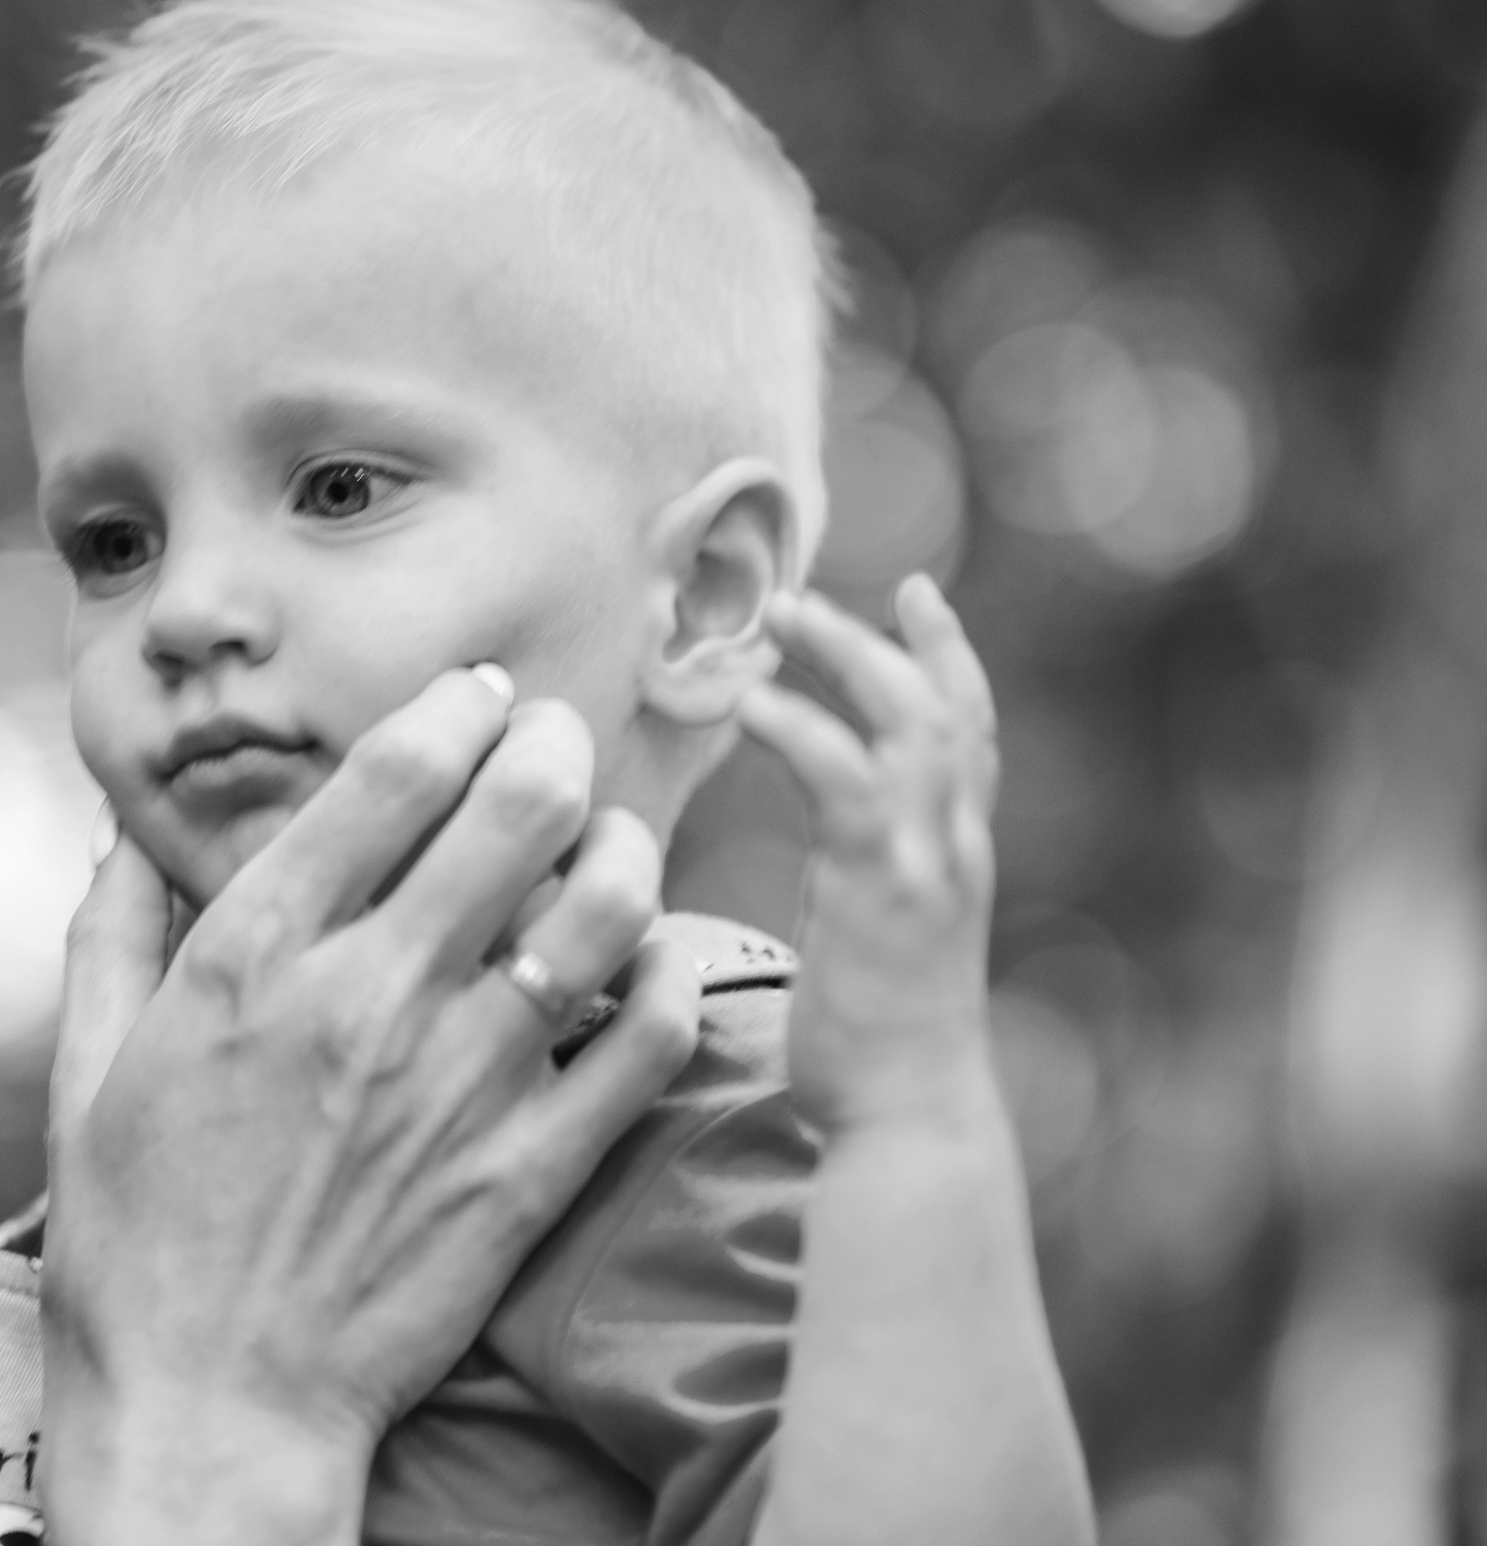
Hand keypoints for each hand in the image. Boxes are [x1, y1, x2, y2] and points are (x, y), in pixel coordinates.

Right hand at [40, 669, 702, 1545]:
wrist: (210, 1410)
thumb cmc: (134, 1245)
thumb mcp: (82, 1075)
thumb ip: (111, 935)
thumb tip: (124, 831)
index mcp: (254, 957)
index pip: (391, 771)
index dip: (453, 706)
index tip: (473, 699)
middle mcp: (369, 996)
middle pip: (519, 805)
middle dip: (553, 741)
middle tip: (554, 741)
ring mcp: (461, 1084)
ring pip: (605, 906)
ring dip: (622, 847)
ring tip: (607, 842)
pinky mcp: (528, 1172)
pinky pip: (648, 1040)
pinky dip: (668, 978)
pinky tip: (651, 960)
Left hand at [738, 574, 999, 1135]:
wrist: (911, 1125)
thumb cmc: (879, 1058)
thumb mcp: (885, 951)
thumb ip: (873, 893)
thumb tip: (837, 877)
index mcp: (958, 859)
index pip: (968, 732)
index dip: (946, 655)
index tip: (916, 593)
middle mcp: (957, 848)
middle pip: (944, 706)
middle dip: (886, 637)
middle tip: (810, 594)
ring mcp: (927, 863)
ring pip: (905, 721)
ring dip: (843, 656)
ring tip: (779, 617)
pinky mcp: (882, 887)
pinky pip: (844, 778)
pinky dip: (800, 726)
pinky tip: (751, 702)